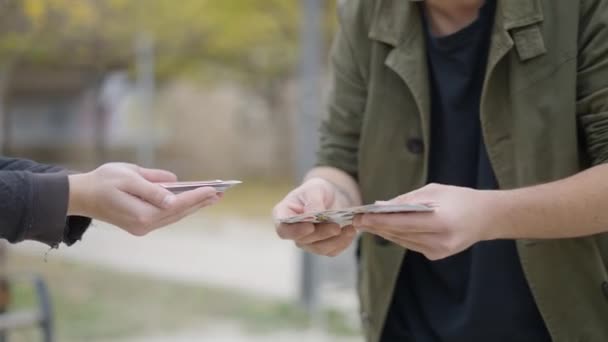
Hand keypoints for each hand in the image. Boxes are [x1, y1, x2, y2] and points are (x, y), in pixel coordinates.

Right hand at [68, 163, 220, 235]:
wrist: (81, 195)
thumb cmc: (104, 181)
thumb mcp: (128, 176)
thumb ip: (152, 185)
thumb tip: (174, 188)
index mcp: (142, 213)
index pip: (177, 204)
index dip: (197, 196)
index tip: (214, 189)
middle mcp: (144, 225)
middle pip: (179, 213)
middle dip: (200, 202)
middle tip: (221, 193)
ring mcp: (142, 228)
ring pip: (174, 216)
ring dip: (193, 207)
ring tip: (212, 197)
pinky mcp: (140, 226)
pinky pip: (167, 217)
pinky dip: (181, 209)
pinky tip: (192, 202)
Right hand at [272, 178, 356, 256]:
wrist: (331, 196)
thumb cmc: (316, 191)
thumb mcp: (314, 189)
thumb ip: (313, 202)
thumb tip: (314, 214)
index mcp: (283, 216)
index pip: (283, 230)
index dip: (295, 231)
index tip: (310, 226)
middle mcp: (294, 232)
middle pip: (304, 241)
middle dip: (321, 234)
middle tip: (336, 226)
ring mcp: (308, 242)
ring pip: (319, 248)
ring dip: (335, 240)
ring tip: (349, 228)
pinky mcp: (323, 247)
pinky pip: (332, 250)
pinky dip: (343, 242)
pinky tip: (351, 231)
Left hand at [354, 183, 494, 259]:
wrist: (487, 218)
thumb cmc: (460, 198)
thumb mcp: (434, 191)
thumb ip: (406, 199)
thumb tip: (380, 206)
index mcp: (441, 221)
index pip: (402, 222)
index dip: (378, 220)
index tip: (359, 216)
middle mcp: (440, 240)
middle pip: (399, 234)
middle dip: (376, 226)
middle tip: (356, 219)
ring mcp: (439, 251)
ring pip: (402, 241)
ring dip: (383, 232)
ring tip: (365, 223)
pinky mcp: (437, 255)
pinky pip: (410, 244)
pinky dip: (397, 236)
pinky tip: (383, 229)